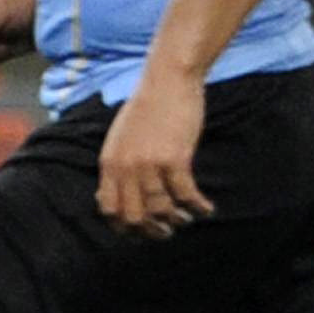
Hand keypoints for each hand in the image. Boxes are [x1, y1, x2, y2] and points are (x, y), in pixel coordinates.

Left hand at [99, 68, 209, 236]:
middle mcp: (125, 167)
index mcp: (108, 163)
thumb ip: (119, 164)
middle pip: (133, 215)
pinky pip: (185, 195)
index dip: (122, 225)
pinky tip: (205, 208)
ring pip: (160, 209)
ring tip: (187, 218)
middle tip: (166, 232)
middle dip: (150, 230)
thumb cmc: (146, 108)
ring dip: (177, 220)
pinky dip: (197, 206)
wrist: (166, 81)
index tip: (139, 230)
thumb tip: (119, 190)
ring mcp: (148, 164)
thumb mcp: (120, 138)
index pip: (107, 207)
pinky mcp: (174, 159)